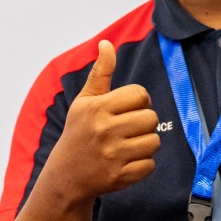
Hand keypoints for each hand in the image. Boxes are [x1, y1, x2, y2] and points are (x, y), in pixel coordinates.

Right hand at [42, 40, 160, 201]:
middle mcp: (104, 130)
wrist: (65, 176)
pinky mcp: (119, 176)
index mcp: (97, 108)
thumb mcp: (85, 101)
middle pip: (151, 118)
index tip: (126, 109)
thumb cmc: (79, 132)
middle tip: (127, 129)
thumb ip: (100, 73)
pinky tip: (125, 162)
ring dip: (145, 143)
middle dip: (143, 122)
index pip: (140, 94)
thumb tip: (106, 43)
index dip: (138, 101)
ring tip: (127, 145)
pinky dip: (142, 164)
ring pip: (154, 141)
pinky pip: (150, 165)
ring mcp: (112, 155)